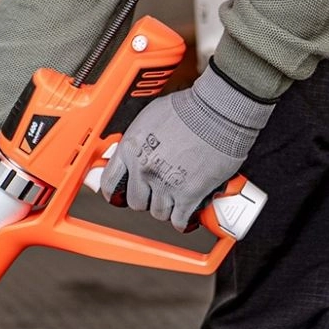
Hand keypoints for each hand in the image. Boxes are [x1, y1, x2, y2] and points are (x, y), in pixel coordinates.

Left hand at [100, 63, 274, 230]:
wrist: (218, 109)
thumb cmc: (189, 107)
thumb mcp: (149, 117)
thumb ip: (139, 139)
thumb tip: (135, 149)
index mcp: (131, 150)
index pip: (109, 182)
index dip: (115, 191)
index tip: (120, 193)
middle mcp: (144, 169)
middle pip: (135, 202)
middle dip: (145, 199)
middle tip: (155, 193)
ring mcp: (166, 184)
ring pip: (158, 212)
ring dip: (166, 208)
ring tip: (175, 198)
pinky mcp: (189, 194)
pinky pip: (180, 219)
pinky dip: (183, 221)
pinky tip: (185, 217)